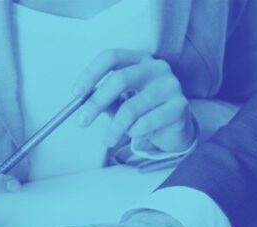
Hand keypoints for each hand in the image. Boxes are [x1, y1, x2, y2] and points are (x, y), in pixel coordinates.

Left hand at [73, 49, 194, 152]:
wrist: (175, 128)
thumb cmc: (146, 111)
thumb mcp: (122, 101)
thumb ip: (105, 99)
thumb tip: (82, 104)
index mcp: (139, 59)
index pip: (111, 57)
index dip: (91, 73)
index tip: (76, 94)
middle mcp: (156, 67)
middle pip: (120, 79)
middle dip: (96, 102)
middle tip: (82, 121)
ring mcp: (170, 85)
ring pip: (132, 107)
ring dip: (115, 127)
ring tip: (107, 140)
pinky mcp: (180, 105)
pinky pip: (148, 121)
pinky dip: (135, 132)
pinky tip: (134, 135)